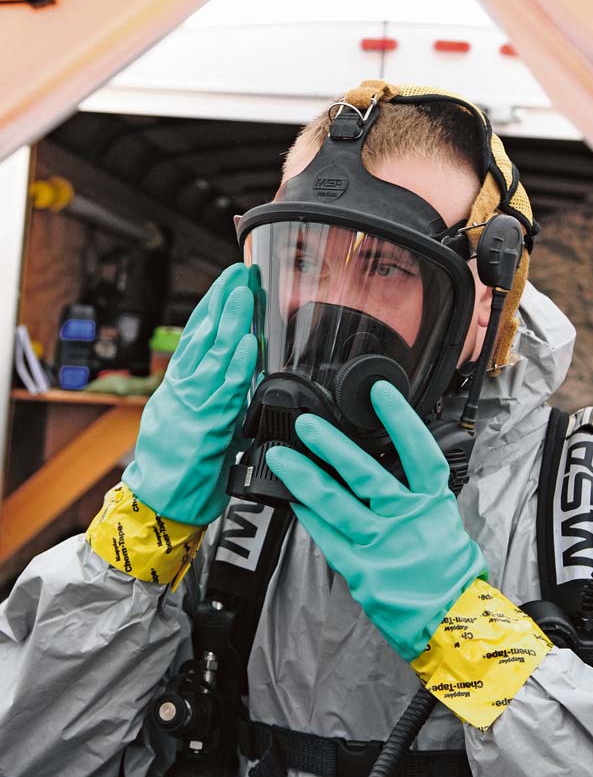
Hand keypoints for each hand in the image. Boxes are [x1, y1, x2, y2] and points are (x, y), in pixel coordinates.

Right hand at [123, 263, 256, 525]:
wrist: (160, 505)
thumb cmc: (175, 471)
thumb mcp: (187, 423)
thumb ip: (210, 397)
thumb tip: (233, 377)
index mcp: (178, 386)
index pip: (196, 336)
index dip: (212, 307)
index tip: (227, 281)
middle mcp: (183, 390)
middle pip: (203, 336)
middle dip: (222, 300)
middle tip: (241, 271)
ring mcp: (194, 406)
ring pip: (213, 355)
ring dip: (232, 321)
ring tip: (245, 290)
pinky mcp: (208, 428)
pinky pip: (226, 391)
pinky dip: (238, 365)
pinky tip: (248, 342)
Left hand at [265, 381, 487, 660]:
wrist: (455, 628)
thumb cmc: (453, 580)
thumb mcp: (448, 530)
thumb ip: (421, 503)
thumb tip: (399, 477)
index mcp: (433, 507)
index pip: (419, 454)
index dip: (401, 421)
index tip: (379, 393)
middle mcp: (406, 521)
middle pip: (365, 474)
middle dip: (332, 447)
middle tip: (306, 425)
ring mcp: (381, 546)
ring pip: (336, 504)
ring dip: (306, 478)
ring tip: (281, 457)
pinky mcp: (361, 572)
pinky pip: (328, 538)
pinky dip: (309, 517)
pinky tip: (292, 499)